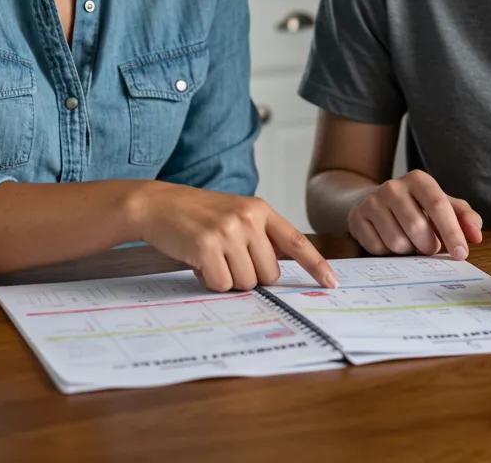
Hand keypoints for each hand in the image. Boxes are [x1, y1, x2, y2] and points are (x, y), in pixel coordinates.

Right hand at [132, 184, 336, 292]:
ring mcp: (228, 231)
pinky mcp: (207, 246)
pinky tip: (199, 261)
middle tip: (228, 259)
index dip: (316, 265)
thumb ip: (260, 237)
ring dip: (228, 279)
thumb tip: (279, 270)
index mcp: (260, 209)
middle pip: (269, 274)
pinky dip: (210, 281)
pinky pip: (222, 285)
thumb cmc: (199, 215)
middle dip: (250, 276)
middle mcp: (248, 217)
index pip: (296, 241)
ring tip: (212, 256)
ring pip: (246, 282)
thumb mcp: (236, 215)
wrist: (159, 204)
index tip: (331, 283)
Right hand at [348, 170, 482, 258]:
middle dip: (429, 246)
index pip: (438, 205)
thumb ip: (465, 218)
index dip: (452, 232)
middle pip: (418, 228)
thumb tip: (476, 235)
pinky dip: (389, 253)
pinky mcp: (357, 218)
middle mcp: (393, 186)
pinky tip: (390, 241)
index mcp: (418, 180)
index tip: (461, 254)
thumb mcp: (444, 208)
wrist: (376, 203)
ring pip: (398, 242)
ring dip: (409, 251)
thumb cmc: (418, 208)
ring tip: (409, 242)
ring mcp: (372, 202)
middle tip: (430, 247)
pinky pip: (378, 249)